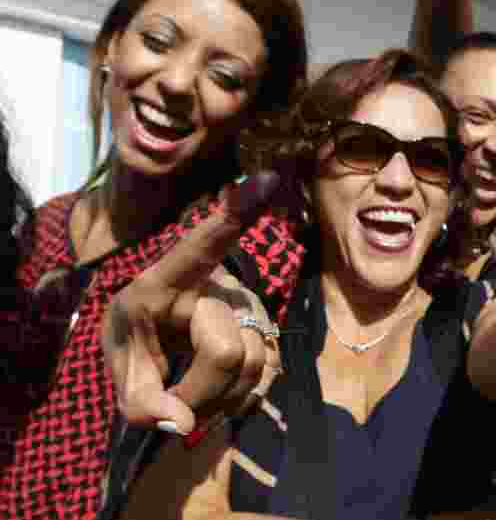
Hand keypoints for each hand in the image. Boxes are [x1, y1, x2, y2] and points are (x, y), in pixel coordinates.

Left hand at [102, 172, 281, 435]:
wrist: (162, 348)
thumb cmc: (138, 346)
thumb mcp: (121, 372)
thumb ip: (139, 403)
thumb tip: (181, 422)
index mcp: (165, 282)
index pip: (201, 244)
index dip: (237, 211)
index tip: (268, 176)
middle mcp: (216, 286)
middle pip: (224, 351)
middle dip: (198, 393)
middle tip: (173, 405)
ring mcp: (248, 309)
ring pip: (251, 369)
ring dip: (216, 403)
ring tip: (190, 399)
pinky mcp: (270, 334)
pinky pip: (266, 378)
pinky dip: (237, 402)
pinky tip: (216, 396)